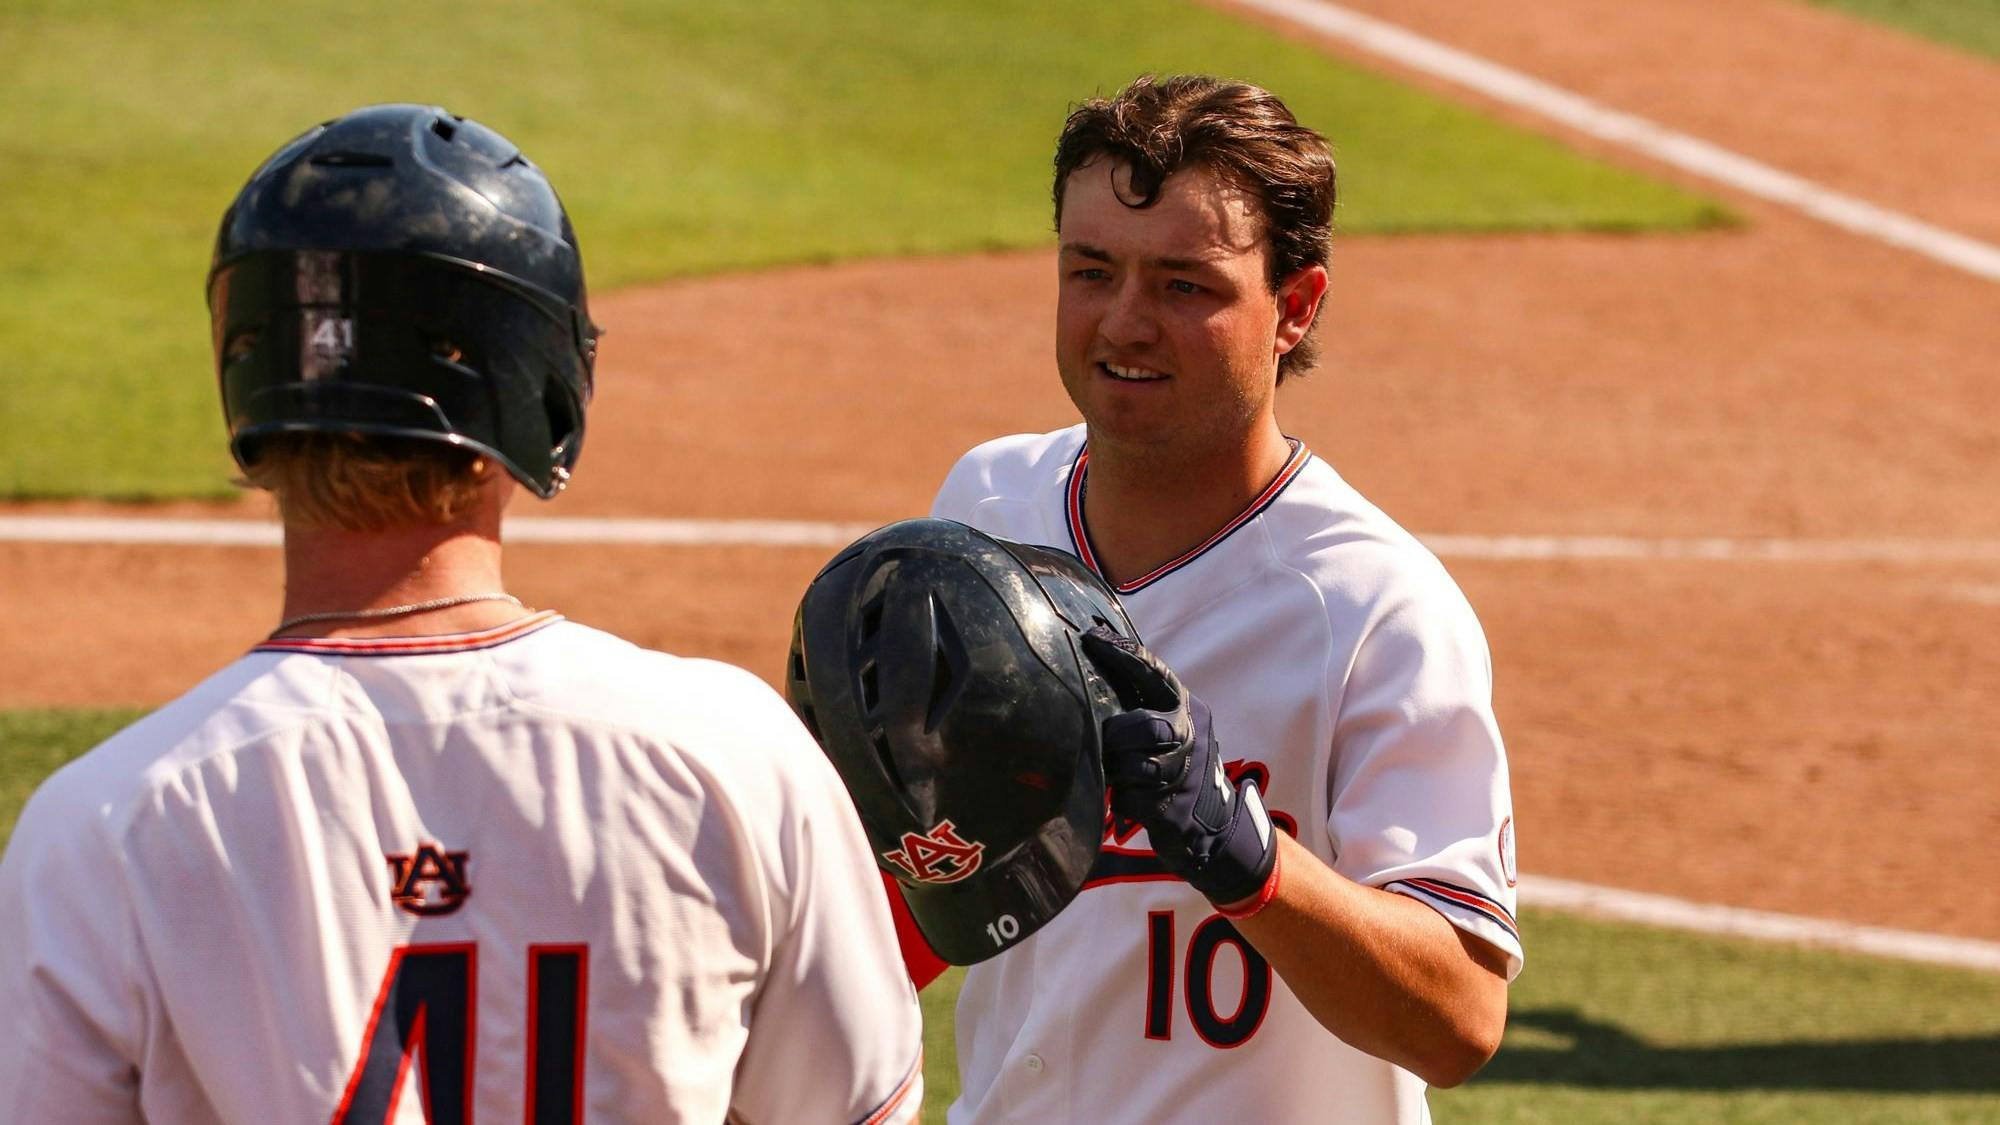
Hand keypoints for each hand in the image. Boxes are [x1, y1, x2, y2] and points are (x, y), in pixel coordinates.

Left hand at [1081, 627, 1276, 908]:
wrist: (1214, 826)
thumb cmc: (1178, 767)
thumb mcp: (1173, 728)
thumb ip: (1144, 704)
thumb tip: (1094, 667)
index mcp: (1188, 709)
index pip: (1155, 674)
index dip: (1124, 655)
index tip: (1091, 638)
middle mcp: (1191, 736)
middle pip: (1148, 727)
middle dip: (1121, 737)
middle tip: (1109, 742)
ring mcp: (1185, 774)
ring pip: (1137, 765)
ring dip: (1119, 771)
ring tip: (1118, 771)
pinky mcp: (1172, 808)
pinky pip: (1130, 797)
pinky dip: (1122, 798)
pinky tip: (1129, 797)